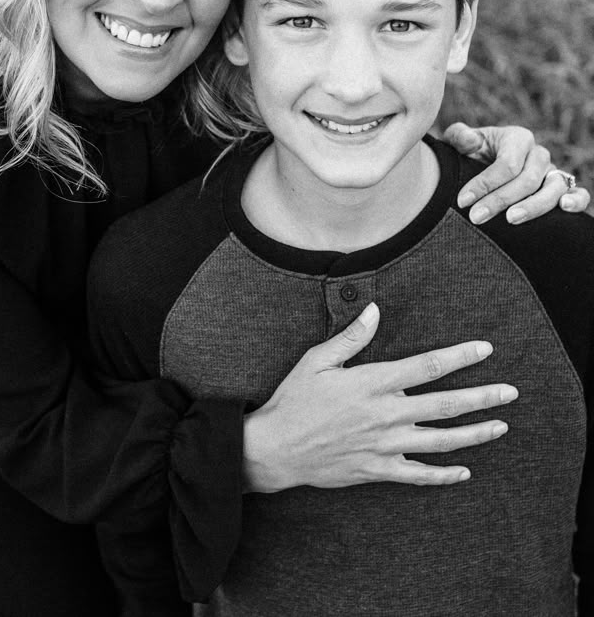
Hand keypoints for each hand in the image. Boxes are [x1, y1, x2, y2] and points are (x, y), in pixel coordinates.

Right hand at [242, 303, 516, 491]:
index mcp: (372, 383)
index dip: (459, 357)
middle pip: (445, 405)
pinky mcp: (378, 470)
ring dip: (475, 434)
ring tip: (501, 426)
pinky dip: (444, 474)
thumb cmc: (294, 400)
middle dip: (482, 397)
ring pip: (441, 441)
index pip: (426, 366)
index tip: (484, 349)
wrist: (275, 449)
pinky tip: (464, 470)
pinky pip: (419, 475)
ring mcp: (384, 445)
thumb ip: (351, 336)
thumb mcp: (317, 360)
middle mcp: (385, 414)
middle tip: (510, 392)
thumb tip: (375, 310)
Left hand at [442, 122, 590, 223]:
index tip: (462, 201)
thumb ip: (460, 137)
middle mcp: (539, 154)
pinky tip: (563, 209)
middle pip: (527, 179)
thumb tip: (471, 141)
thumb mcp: (461, 142)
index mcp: (517, 139)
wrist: (485, 165)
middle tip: (476, 217)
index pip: (506, 163)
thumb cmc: (472, 154)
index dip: (484, 183)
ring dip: (534, 206)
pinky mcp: (563, 189)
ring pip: (553, 188)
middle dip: (500, 200)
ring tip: (511, 219)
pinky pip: (579, 193)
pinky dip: (576, 200)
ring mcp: (553, 172)